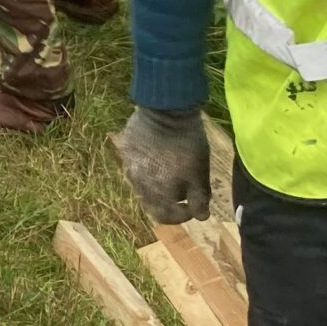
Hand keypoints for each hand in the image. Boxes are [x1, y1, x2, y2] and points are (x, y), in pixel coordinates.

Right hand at [113, 107, 211, 223]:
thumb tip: (201, 217)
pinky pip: (135, 165)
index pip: (165, 216)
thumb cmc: (187, 144)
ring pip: (141, 185)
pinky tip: (159, 156)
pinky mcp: (125, 149)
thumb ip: (199, 198)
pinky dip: (147, 167)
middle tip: (182, 191)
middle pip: (151, 203)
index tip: (194, 206)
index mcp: (155, 192)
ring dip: (156, 185)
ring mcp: (128, 165)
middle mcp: (137, 183)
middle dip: (168, 202)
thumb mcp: (200, 173)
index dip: (182, 215)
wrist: (166, 109)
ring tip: (170, 172)